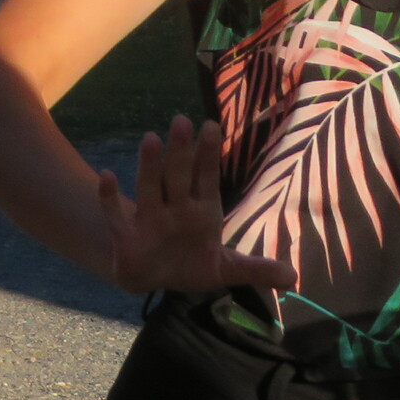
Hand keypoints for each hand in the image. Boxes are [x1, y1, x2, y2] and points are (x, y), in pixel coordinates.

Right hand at [98, 115, 294, 297]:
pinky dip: (109, 198)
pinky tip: (106, 177)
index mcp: (202, 211)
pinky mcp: (127, 235)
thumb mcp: (227, 270)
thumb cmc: (192, 263)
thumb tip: (294, 278)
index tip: (212, 126)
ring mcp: (150, 219)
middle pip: (178, 176)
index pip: (207, 179)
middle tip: (182, 120)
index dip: (208, 155)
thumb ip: (256, 269)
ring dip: (149, 165)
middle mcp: (175, 208)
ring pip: (149, 188)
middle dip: (181, 151)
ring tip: (151, 139)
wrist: (155, 278)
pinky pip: (116, 215)